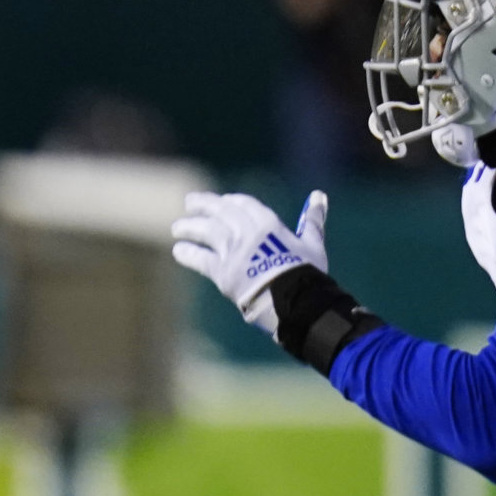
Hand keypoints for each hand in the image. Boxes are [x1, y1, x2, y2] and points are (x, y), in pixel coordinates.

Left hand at [170, 191, 329, 335]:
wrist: (294, 300)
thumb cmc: (307, 272)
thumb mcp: (312, 242)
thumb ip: (312, 219)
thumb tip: (319, 195)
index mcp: (269, 224)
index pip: (244, 205)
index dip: (230, 201)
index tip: (220, 201)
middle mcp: (247, 233)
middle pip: (221, 213)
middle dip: (204, 205)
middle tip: (189, 201)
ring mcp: (233, 252)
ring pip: (206, 232)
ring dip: (190, 227)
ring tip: (177, 227)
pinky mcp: (222, 273)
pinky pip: (200, 259)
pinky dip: (188, 253)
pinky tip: (178, 250)